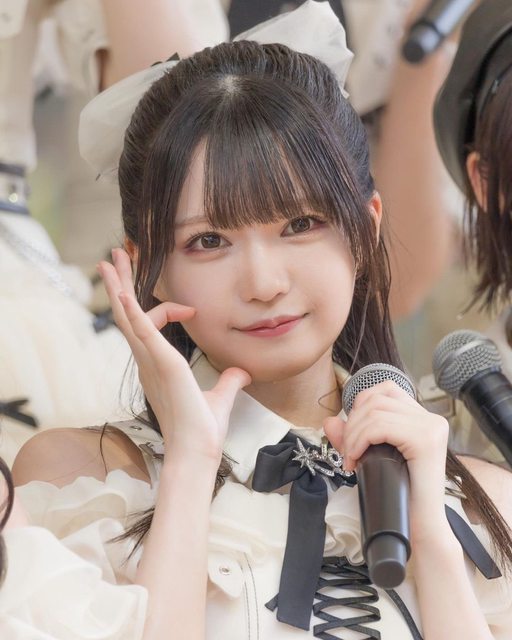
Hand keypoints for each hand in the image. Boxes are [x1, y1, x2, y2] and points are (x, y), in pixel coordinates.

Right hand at [98, 248, 250, 463]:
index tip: (191, 309)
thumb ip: (228, 381)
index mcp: (157, 365)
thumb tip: (242, 372)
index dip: (170, 310)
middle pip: (128, 315)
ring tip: (111, 260)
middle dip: (122, 284)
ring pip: (127, 318)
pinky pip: (142, 333)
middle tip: (115, 258)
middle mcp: (147, 361)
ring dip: (119, 287)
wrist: (197, 453)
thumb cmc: (201, 431)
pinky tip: (124, 293)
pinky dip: (132, 312)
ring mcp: (151, 362)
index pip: (152, 325)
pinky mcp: (162, 365)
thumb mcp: (220, 397)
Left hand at [324, 381, 448, 540]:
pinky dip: (360, 441)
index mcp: (423, 418)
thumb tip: (330, 420)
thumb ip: (351, 438)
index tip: (352, 434)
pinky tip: (356, 460)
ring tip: (351, 459)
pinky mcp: (426, 441)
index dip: (360, 405)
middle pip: (376, 399)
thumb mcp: (370, 459)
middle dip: (352, 423)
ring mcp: (431, 428)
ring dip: (353, 435)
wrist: (420, 528)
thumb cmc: (398, 495)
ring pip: (375, 412)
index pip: (385, 389)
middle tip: (347, 452)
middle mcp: (431, 419)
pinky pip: (381, 427)